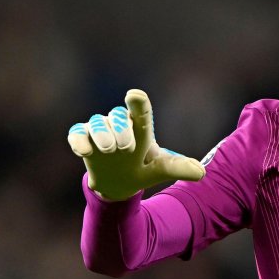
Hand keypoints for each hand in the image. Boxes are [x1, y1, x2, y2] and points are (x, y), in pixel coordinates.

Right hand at [67, 89, 205, 200]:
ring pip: (98, 123)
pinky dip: (79, 140)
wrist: (118, 182)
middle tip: (125, 147)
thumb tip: (201, 173)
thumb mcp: (161, 168)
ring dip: (102, 134)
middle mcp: (119, 124)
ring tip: (109, 149)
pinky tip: (84, 150)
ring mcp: (99, 130)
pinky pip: (77, 134)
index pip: (140, 111)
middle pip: (118, 116)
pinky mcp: (83, 139)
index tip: (135, 95)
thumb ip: (178, 167)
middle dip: (120, 128)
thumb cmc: (143, 167)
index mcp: (140, 127)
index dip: (138, 103)